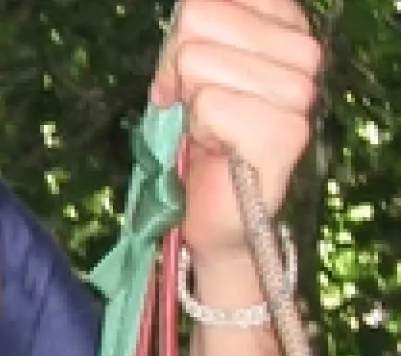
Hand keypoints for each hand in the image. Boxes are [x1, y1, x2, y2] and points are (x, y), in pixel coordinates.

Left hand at [150, 0, 323, 264]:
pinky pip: (209, 103)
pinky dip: (199, 128)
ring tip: (210, 129)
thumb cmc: (197, 135)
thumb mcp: (188, 66)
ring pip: (197, 60)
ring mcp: (301, 92)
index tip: (186, 73)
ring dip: (189, 102)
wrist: (208, 210)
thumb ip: (193, 29)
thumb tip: (185, 9)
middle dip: (177, 67)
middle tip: (194, 107)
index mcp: (283, 23)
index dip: (180, 36)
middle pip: (198, 18)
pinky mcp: (287, 132)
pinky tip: (219, 147)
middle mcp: (302, 52)